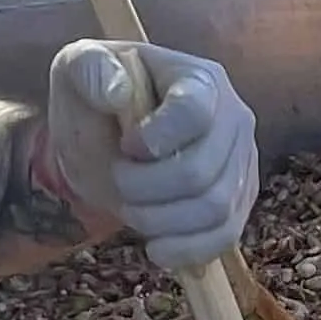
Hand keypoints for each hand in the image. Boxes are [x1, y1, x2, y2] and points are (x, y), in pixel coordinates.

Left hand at [44, 39, 256, 273]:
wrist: (107, 144)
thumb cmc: (97, 101)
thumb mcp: (78, 71)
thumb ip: (90, 70)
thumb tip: (117, 92)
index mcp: (199, 78)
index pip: (194, 112)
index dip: (156, 139)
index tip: (125, 146)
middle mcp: (234, 117)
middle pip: (202, 171)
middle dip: (145, 189)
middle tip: (117, 182)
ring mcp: (242, 162)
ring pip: (214, 209)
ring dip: (159, 221)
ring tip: (131, 209)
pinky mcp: (239, 201)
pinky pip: (225, 236)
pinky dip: (185, 249)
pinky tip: (155, 248)